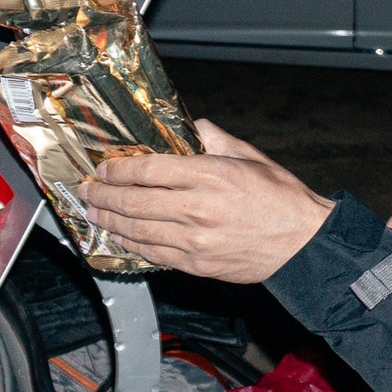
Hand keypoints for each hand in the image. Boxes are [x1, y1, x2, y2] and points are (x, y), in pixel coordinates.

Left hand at [79, 119, 334, 283]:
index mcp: (209, 175)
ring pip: (137, 230)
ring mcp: (194, 240)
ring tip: (95, 215)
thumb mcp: (250, 156)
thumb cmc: (281, 199)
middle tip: (88, 191)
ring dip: (110, 222)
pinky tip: (122, 238)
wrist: (303, 243)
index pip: (147, 170)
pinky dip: (132, 245)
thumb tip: (191, 127)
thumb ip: (215, 139)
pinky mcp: (197, 264)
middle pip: (133, 201)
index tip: (104, 169)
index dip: (118, 170)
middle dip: (102, 196)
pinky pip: (154, 254)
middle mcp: (197, 208)